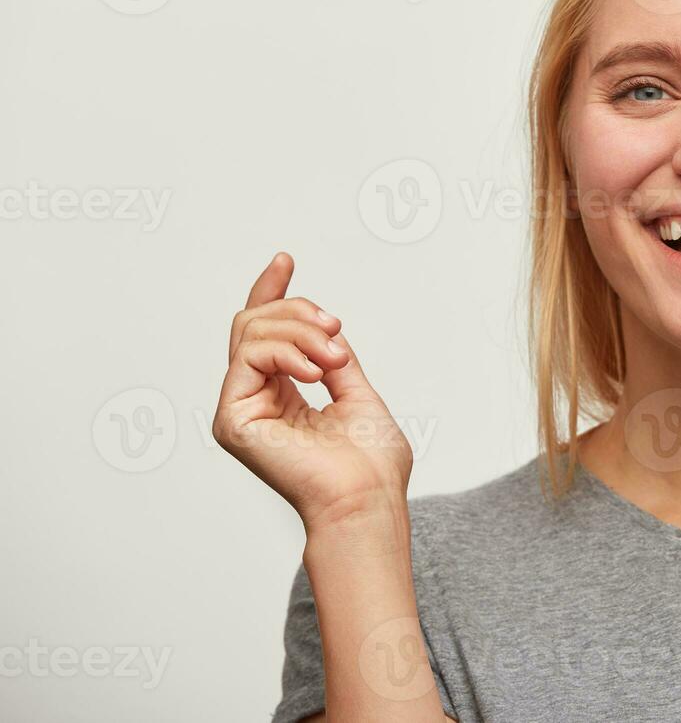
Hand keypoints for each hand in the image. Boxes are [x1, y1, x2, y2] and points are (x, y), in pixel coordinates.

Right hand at [213, 252, 411, 531]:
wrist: (368, 499)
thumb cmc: (370, 464)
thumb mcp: (356, 392)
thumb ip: (333, 356)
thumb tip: (323, 326)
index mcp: (280, 397)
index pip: (262, 335)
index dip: (271, 293)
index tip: (285, 259)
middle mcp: (253, 401)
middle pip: (254, 323)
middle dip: (299, 311)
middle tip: (336, 327)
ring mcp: (239, 410)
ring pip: (252, 332)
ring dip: (301, 331)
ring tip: (336, 356)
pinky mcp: (232, 419)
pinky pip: (250, 355)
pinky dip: (289, 350)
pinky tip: (318, 370)